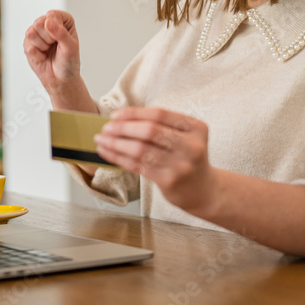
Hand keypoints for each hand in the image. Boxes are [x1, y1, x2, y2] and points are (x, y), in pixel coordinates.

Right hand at [23, 10, 81, 92]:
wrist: (60, 79)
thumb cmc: (69, 62)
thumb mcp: (71, 48)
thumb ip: (61, 33)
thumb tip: (48, 22)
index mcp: (63, 20)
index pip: (53, 15)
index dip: (56, 29)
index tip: (62, 39)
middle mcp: (49, 24)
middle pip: (39, 22)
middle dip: (48, 38)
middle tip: (55, 46)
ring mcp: (37, 33)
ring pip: (30, 33)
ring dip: (42, 46)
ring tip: (48, 51)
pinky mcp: (28, 43)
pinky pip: (27, 46)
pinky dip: (37, 55)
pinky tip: (43, 56)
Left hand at [94, 107, 214, 212]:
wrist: (203, 190)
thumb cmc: (187, 158)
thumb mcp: (185, 137)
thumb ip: (162, 126)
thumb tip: (121, 119)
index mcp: (195, 127)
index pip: (159, 114)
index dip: (134, 113)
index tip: (115, 115)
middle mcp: (191, 145)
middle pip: (150, 131)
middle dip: (123, 128)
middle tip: (105, 128)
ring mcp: (181, 164)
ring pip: (141, 150)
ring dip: (116, 144)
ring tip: (101, 140)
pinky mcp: (169, 181)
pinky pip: (138, 166)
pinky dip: (119, 158)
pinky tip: (108, 153)